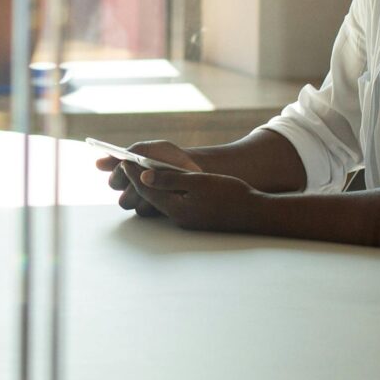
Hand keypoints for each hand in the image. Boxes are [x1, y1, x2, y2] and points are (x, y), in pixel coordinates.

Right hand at [97, 139, 196, 212]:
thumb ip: (123, 156)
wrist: (193, 165)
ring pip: (135, 207)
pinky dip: (156, 200)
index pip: (114, 182)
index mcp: (126, 175)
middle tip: (143, 175)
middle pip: (123, 200)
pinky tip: (166, 190)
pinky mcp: (157, 211)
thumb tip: (97, 163)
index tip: (127, 165)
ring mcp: (144, 203)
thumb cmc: (167, 157)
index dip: (120, 175)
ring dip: (143, 194)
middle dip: (133, 187)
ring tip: (156, 182)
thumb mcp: (146, 150)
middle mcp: (132, 192)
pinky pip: (147, 211)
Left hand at [124, 164, 264, 232]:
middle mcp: (178, 217)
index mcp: (177, 208)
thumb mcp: (199, 182)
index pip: (147, 190)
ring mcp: (187, 220)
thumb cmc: (230, 194)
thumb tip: (144, 176)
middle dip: (138, 181)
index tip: (124, 160)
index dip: (134, 174)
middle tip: (126, 164)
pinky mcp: (196, 218)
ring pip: (160, 201)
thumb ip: (170, 180)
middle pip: (150, 198)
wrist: (255, 213)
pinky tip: (165, 183)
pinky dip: (164, 192)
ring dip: (150, 187)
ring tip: (141, 171)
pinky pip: (172, 204)